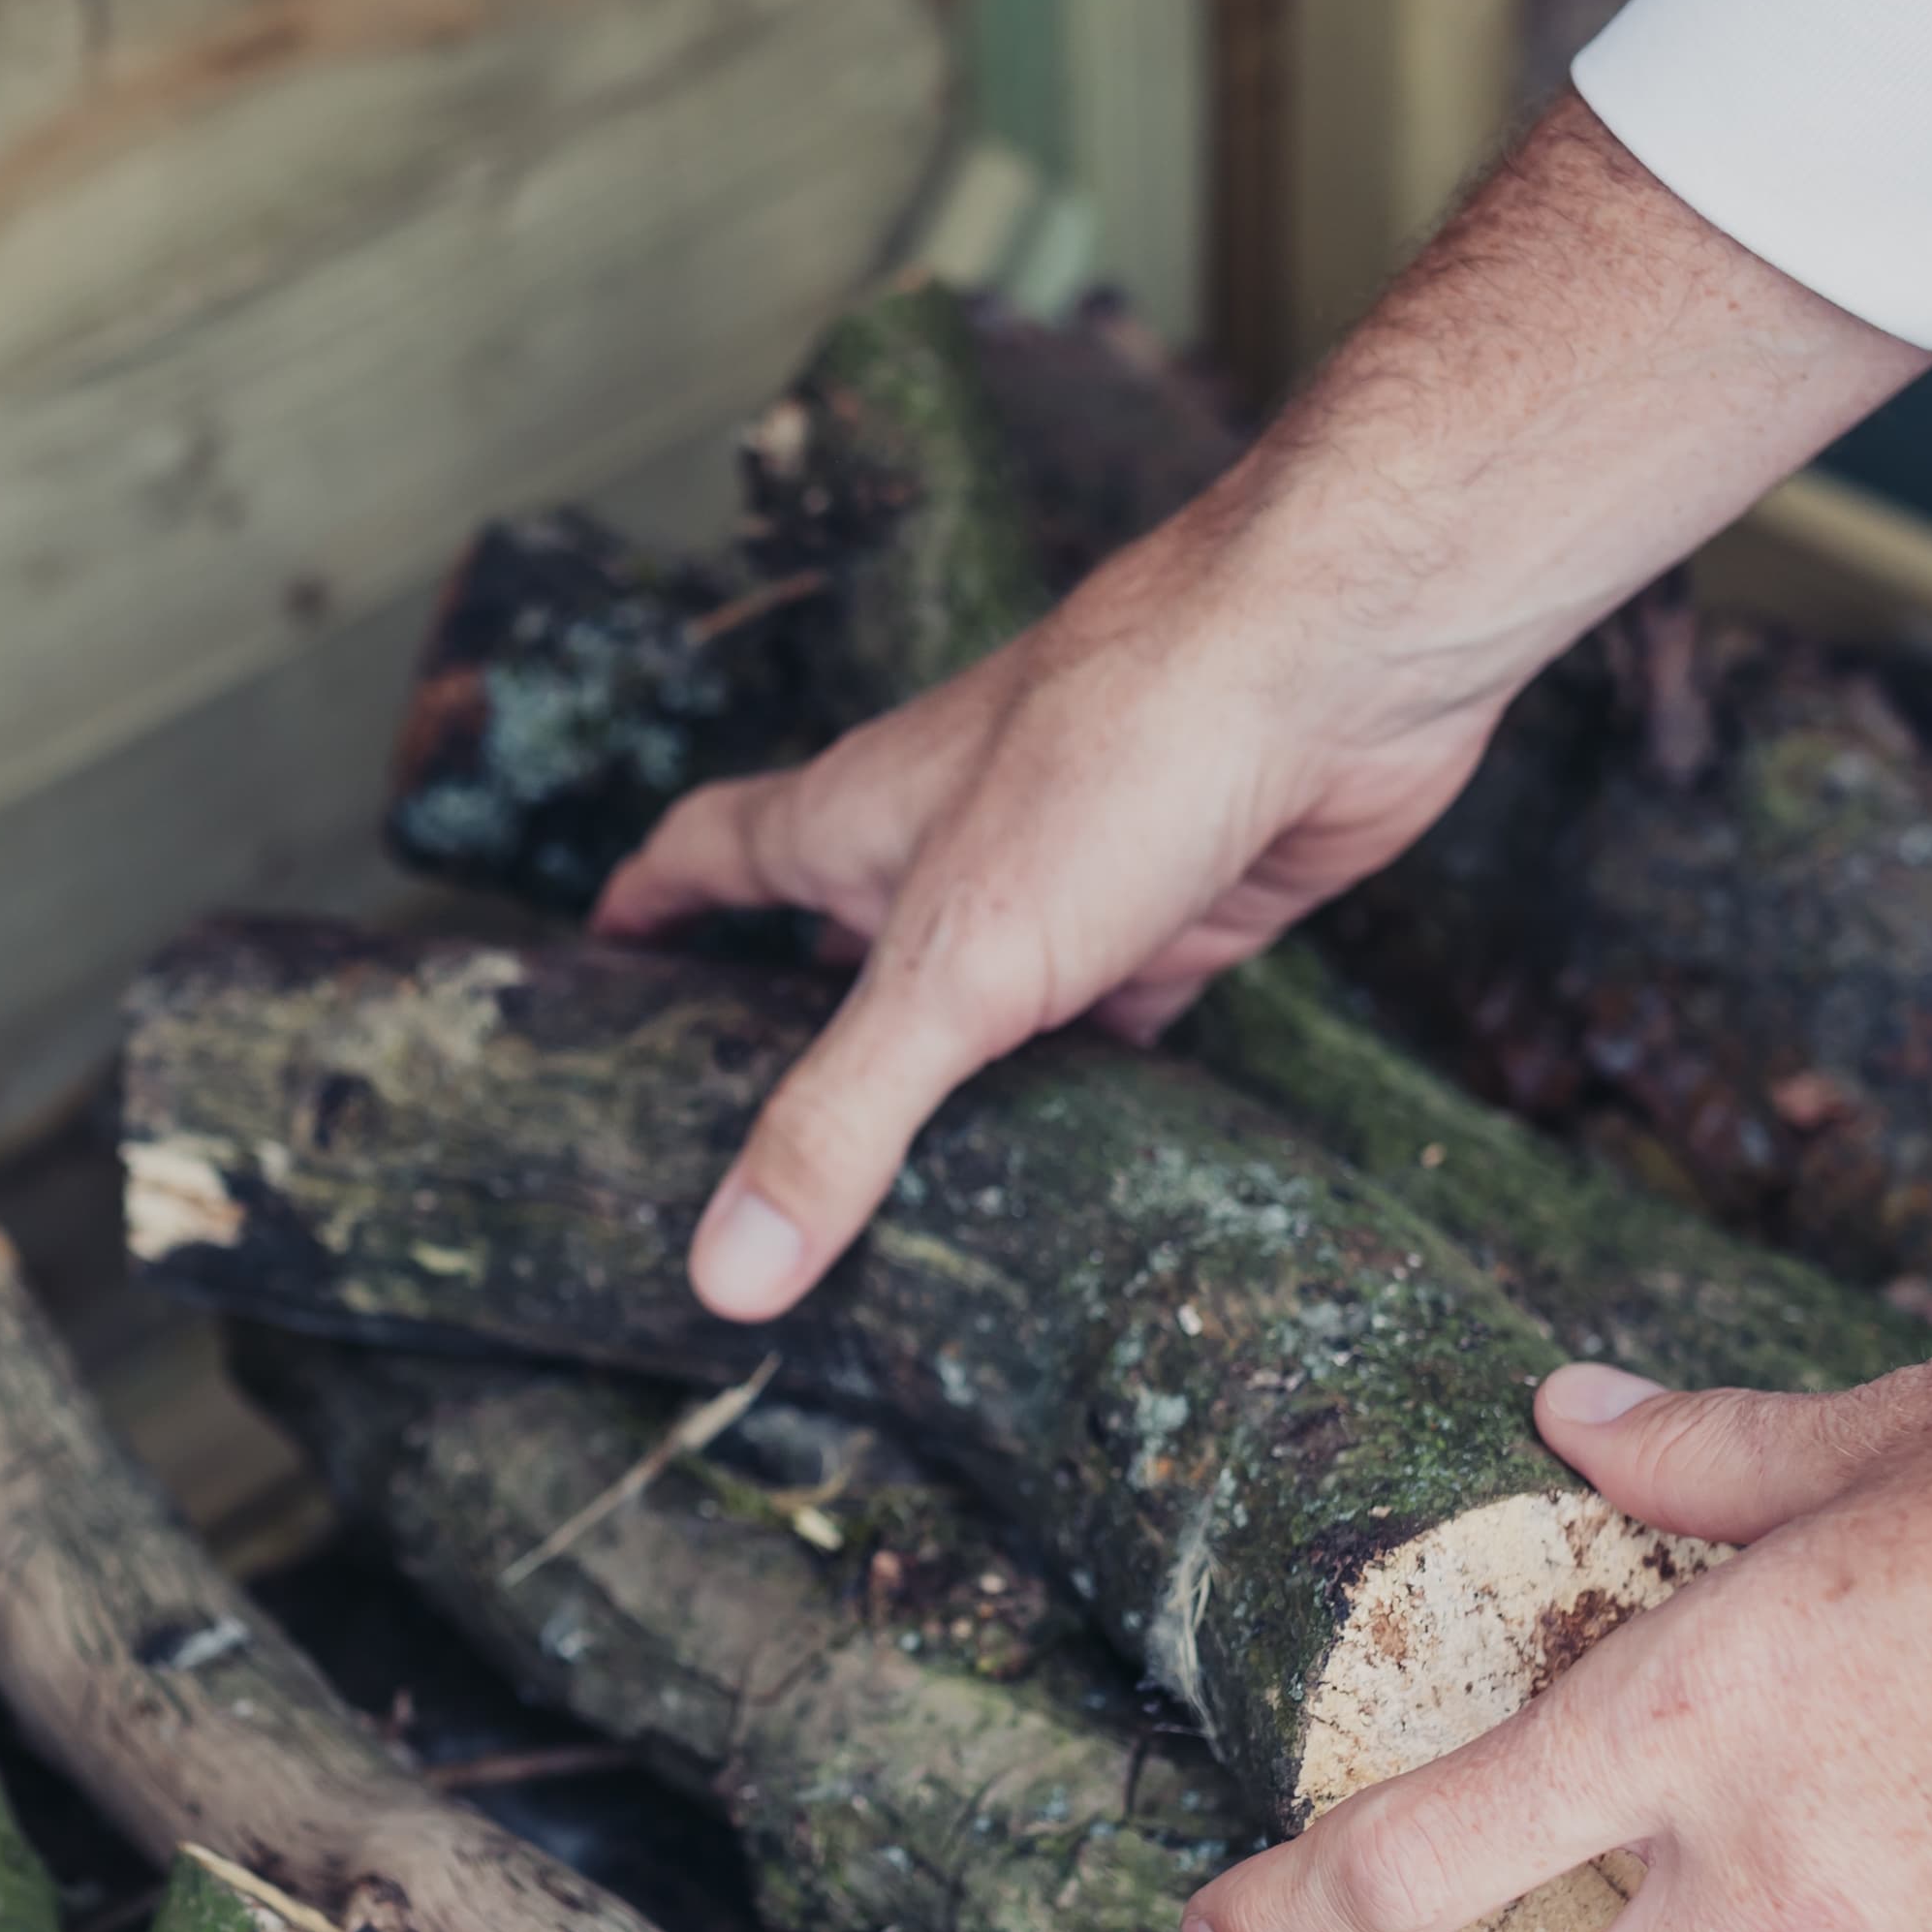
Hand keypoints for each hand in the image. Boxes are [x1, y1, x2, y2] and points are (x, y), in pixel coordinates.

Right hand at [590, 499, 1515, 1305]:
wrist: (1340, 662)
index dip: (644, 907)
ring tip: (900, 1205)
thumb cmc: (1123, 753)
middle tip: (738, 1148)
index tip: (591, 967)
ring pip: (977, 998)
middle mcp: (948, 843)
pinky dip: (1086, 1090)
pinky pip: (1109, 1027)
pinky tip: (1082, 1169)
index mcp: (853, 819)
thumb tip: (726, 1269)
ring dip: (944, 1081)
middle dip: (783, 1027)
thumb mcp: (951, 964)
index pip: (709, 852)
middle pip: (834, 938)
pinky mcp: (1183, 919)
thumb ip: (841, 1118)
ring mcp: (1069, 881)